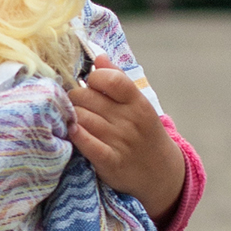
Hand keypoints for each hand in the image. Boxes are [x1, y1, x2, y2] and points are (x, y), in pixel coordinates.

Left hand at [68, 55, 186, 220]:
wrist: (160, 173)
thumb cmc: (143, 133)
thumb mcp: (138, 104)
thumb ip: (118, 79)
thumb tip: (99, 56)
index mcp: (138, 102)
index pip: (110, 79)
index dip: (93, 78)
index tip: (89, 85)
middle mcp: (130, 121)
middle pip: (86, 98)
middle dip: (74, 98)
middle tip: (74, 104)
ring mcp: (120, 142)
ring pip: (81, 118)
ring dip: (70, 116)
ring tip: (71, 118)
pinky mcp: (110, 162)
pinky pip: (87, 144)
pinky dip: (76, 135)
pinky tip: (71, 131)